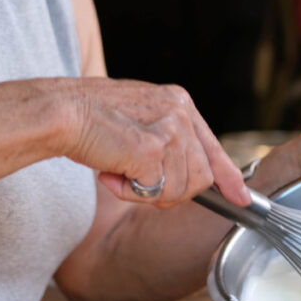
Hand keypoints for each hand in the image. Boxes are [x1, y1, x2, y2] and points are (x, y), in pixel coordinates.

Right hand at [63, 77, 249, 208]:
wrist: (59, 111)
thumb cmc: (88, 119)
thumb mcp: (139, 122)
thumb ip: (165, 141)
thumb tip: (187, 177)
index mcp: (179, 101)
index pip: (213, 147)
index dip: (228, 177)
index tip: (241, 199)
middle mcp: (180, 111)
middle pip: (200, 177)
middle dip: (170, 191)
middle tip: (136, 180)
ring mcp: (170, 129)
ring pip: (180, 189)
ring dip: (146, 192)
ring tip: (118, 169)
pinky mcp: (154, 150)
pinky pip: (156, 193)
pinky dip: (129, 193)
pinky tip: (111, 173)